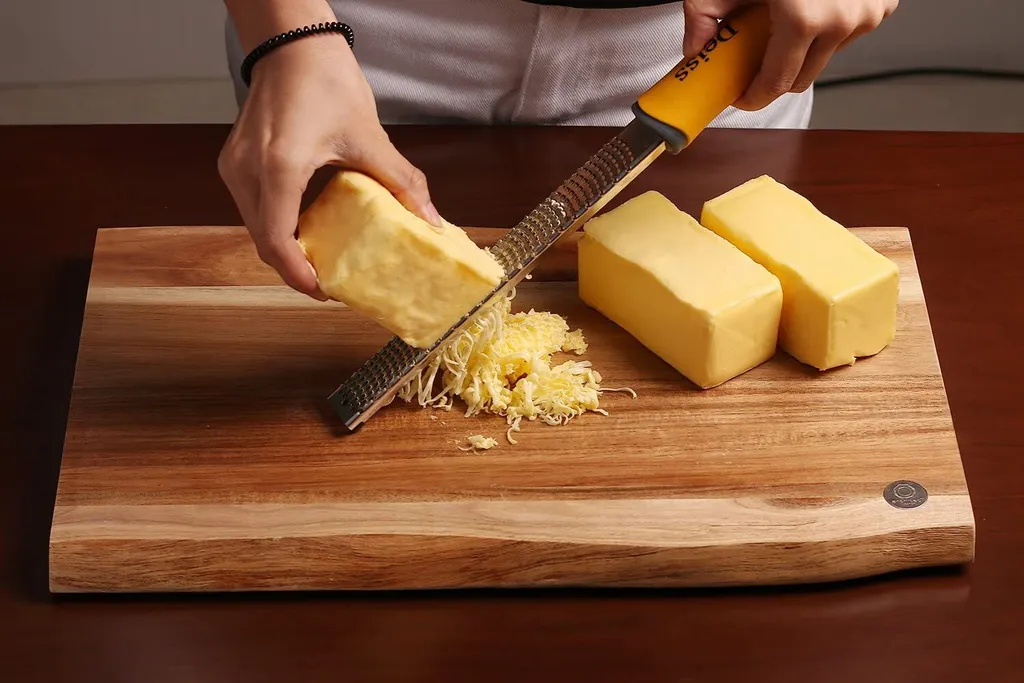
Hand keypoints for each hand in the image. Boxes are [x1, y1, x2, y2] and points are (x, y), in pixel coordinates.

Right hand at [218, 34, 440, 299]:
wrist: (292, 44)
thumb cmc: (325, 79)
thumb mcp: (370, 137)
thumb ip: (401, 182)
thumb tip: (431, 220)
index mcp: (279, 168)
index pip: (277, 242)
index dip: (300, 275)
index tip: (325, 290)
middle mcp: (247, 171)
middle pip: (264, 242)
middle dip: (296, 267)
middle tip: (331, 281)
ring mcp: (235, 167)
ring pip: (257, 227)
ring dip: (286, 247)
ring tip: (322, 258)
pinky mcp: (234, 162)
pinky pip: (254, 208)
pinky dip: (278, 225)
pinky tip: (307, 228)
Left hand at [683, 0, 897, 109]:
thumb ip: (705, 14)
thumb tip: (694, 49)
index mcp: (803, 20)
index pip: (777, 83)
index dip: (754, 97)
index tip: (743, 96)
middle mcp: (840, 22)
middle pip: (802, 78)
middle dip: (776, 75)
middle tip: (757, 60)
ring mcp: (866, 14)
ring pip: (826, 56)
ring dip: (805, 49)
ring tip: (786, 22)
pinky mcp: (883, 4)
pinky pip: (849, 32)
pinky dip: (829, 27)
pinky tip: (815, 6)